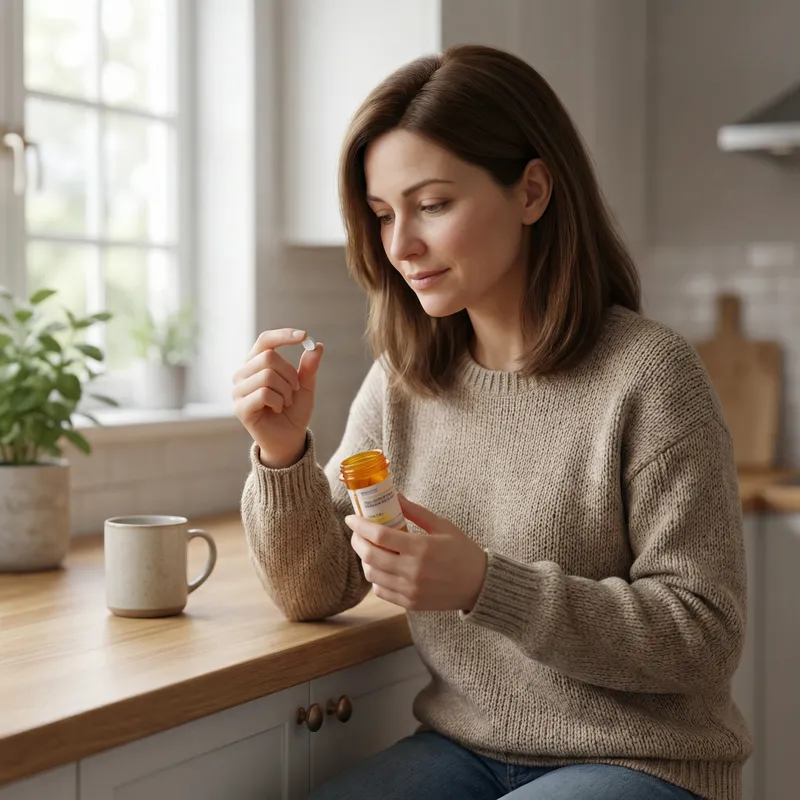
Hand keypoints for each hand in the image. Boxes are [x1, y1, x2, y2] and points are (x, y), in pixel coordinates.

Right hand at [232, 328, 323, 467]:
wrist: (289, 438)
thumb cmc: (293, 410)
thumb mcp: (304, 386)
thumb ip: (309, 367)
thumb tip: (317, 346)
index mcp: (256, 363)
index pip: (265, 340)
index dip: (283, 335)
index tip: (304, 336)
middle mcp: (243, 374)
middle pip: (268, 357)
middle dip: (290, 374)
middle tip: (293, 390)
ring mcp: (238, 391)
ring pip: (267, 375)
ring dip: (285, 391)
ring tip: (285, 402)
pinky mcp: (240, 407)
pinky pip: (264, 394)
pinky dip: (278, 401)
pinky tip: (277, 409)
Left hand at [345, 494, 487, 611]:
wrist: (479, 585)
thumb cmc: (462, 551)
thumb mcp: (442, 525)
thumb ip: (415, 512)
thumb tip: (394, 496)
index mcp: (421, 548)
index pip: (379, 536)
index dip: (360, 526)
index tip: (351, 518)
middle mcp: (413, 571)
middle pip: (370, 556)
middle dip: (357, 542)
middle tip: (356, 532)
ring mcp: (410, 590)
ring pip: (372, 575)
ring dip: (365, 559)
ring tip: (369, 548)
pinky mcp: (410, 603)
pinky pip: (381, 591)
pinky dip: (375, 578)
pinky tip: (381, 567)